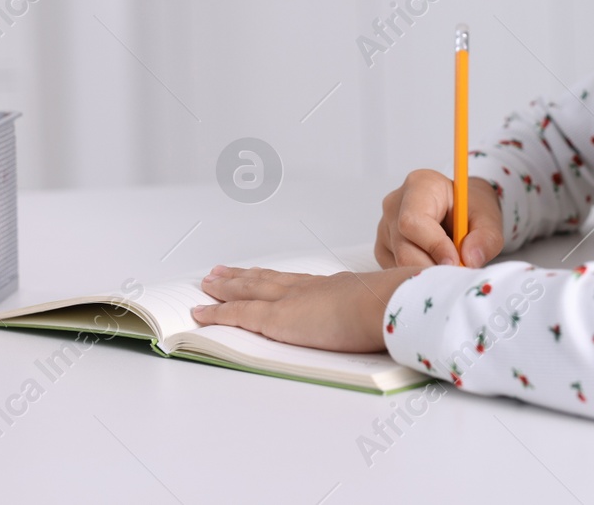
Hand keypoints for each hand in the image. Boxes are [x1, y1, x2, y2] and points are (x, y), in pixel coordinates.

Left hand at [190, 264, 421, 352]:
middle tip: (220, 272)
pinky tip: (200, 312)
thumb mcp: (383, 307)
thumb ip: (377, 313)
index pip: (293, 280)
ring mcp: (288, 300)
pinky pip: (236, 314)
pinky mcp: (275, 318)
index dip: (273, 277)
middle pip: (264, 279)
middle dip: (241, 276)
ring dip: (224, 287)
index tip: (260, 274)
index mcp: (331, 287)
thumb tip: (392, 322)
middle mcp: (305, 288)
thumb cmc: (392, 309)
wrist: (386, 304)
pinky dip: (215, 312)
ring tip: (208, 282)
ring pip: (246, 290)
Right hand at [375, 169, 503, 269]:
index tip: (456, 262)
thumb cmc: (471, 210)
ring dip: (427, 273)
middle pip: (404, 248)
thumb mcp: (488, 219)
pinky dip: (418, 275)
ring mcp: (385, 227)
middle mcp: (395, 204)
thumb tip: (469, 259)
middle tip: (457, 274)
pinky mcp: (383, 248)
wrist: (461, 212)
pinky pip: (396, 270)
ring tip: (449, 267)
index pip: (413, 221)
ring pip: (399, 263)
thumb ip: (485, 238)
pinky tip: (435, 265)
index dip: (434, 246)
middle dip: (433, 267)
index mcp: (420, 186)